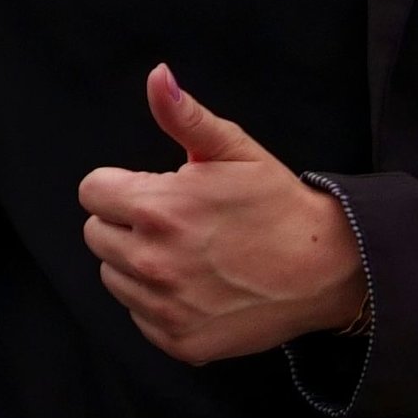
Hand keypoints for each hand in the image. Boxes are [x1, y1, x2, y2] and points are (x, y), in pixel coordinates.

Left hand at [78, 65, 363, 363]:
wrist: (326, 270)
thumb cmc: (278, 205)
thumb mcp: (234, 150)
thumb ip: (184, 115)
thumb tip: (157, 76)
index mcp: (158, 208)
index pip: (91, 192)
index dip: (121, 187)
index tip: (154, 191)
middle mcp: (153, 262)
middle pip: (96, 235)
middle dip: (126, 223)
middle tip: (174, 223)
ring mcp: (166, 307)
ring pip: (112, 277)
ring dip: (136, 264)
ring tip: (186, 253)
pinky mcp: (180, 341)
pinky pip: (138, 316)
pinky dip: (157, 303)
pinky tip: (195, 287)